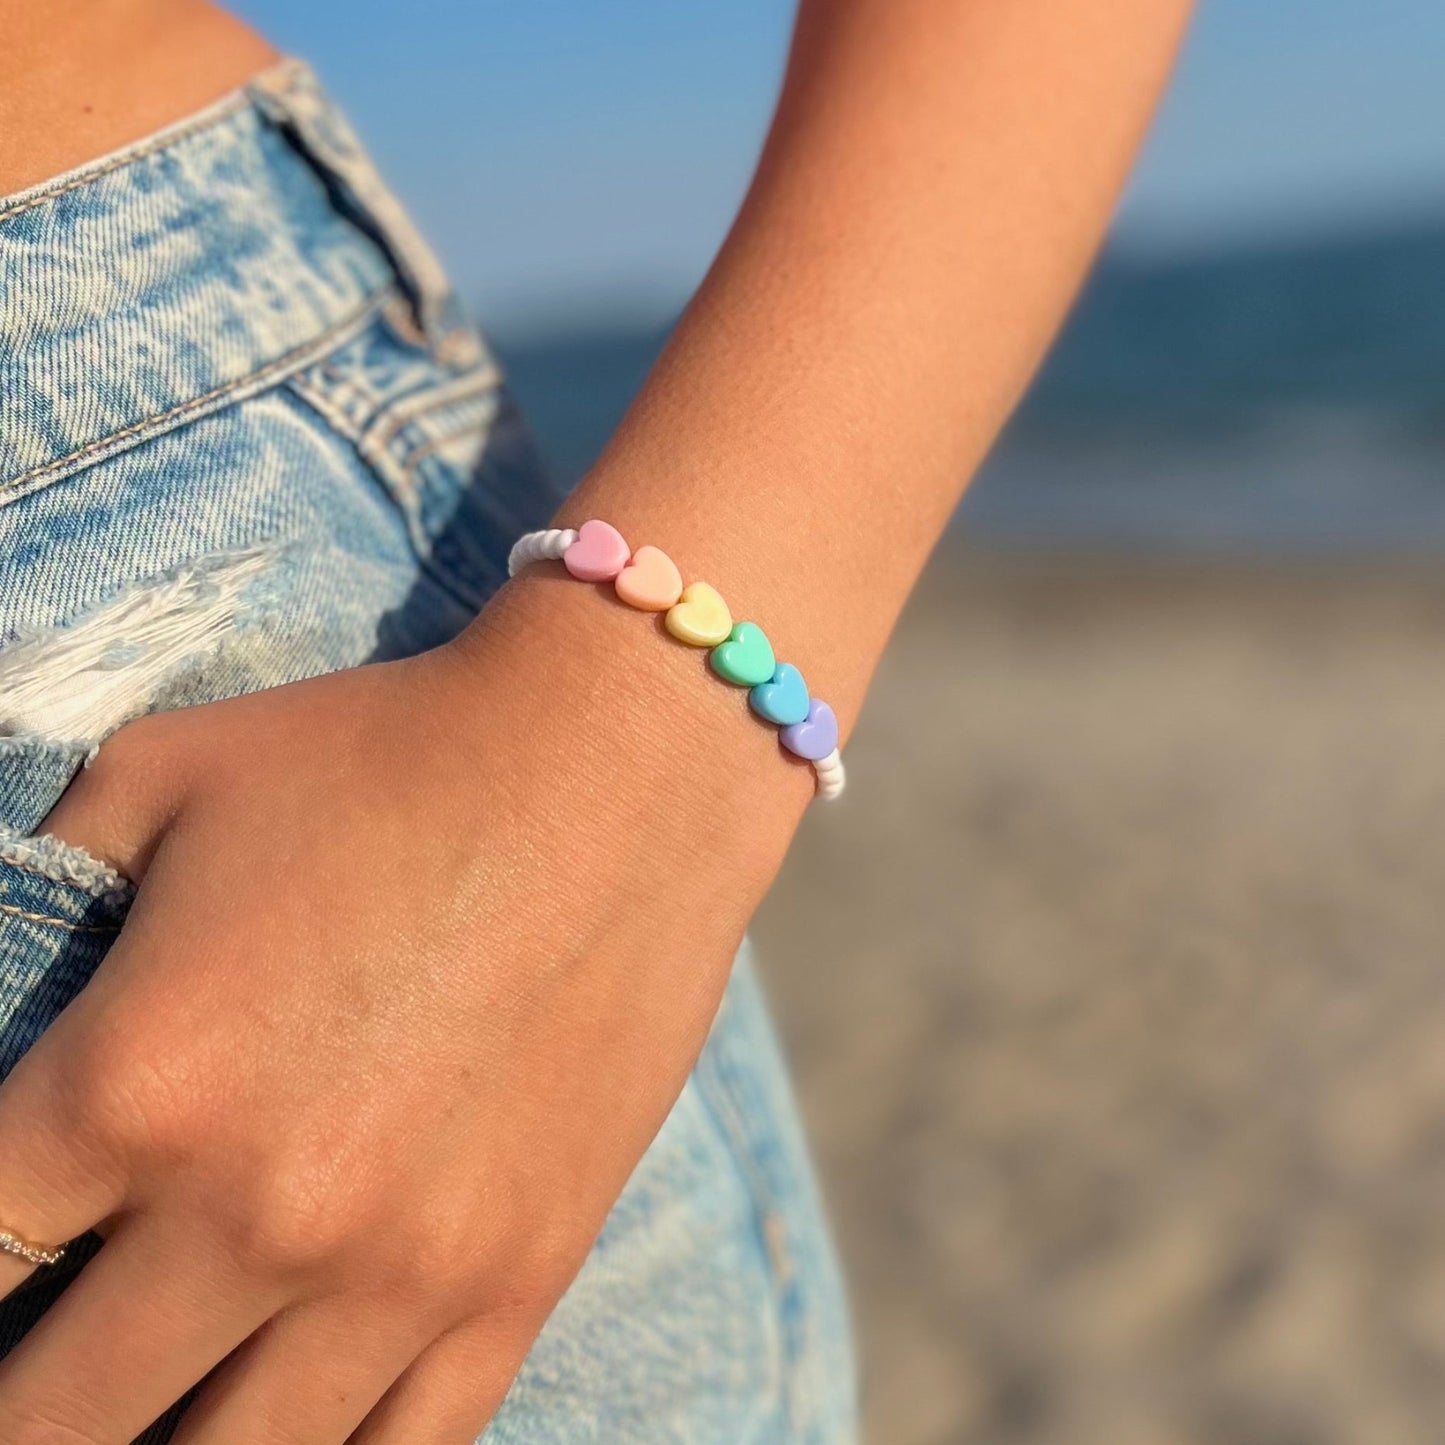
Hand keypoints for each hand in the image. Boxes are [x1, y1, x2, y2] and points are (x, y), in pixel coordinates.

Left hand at [0, 576, 790, 1443]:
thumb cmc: (389, 753)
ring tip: (156, 1397)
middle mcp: (257, 1214)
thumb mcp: (167, 773)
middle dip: (25, 1410)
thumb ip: (43, 879)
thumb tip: (5, 954)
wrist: (619, 764)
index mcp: (135, 1086)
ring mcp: (403, 1270)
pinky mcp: (520, 1276)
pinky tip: (286, 1420)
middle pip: (55, 1421)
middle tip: (44, 1367)